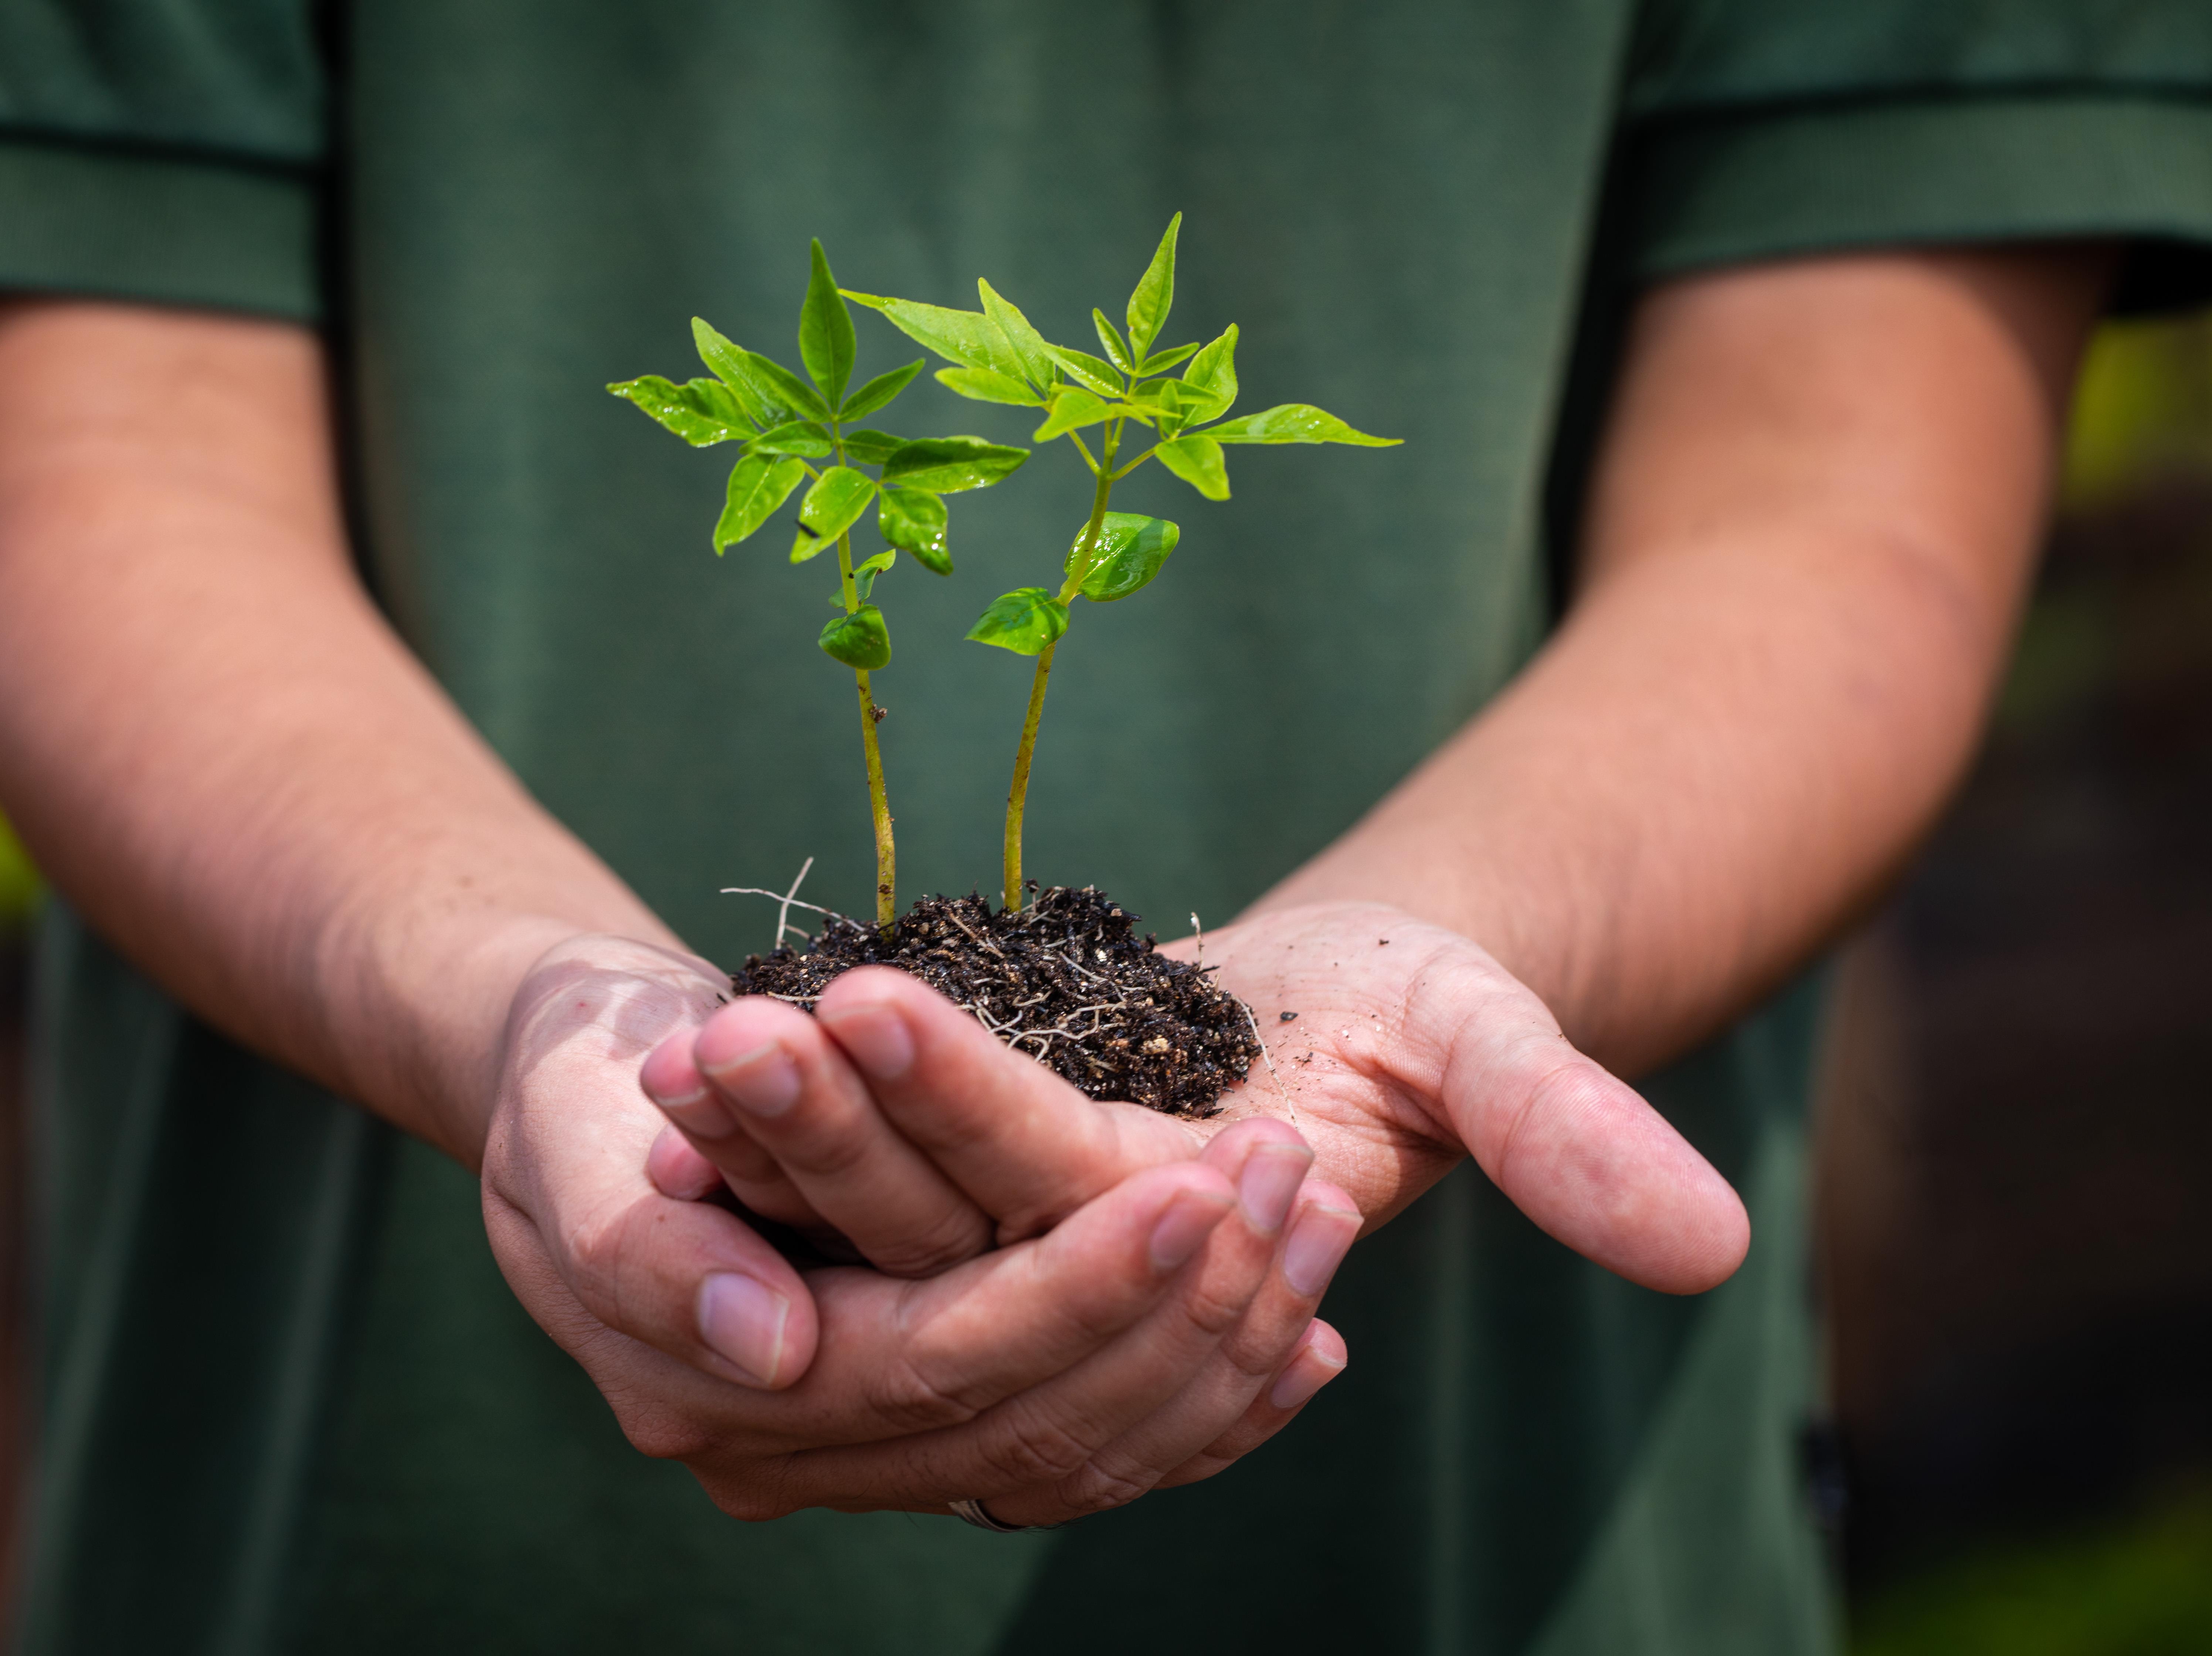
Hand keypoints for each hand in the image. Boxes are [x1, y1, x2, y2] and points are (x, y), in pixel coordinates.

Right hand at [483, 933, 1353, 1522]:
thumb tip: (769, 1344)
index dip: (1076, 1284)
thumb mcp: (567, 1137)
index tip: (1200, 1184)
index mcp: (711, 1394)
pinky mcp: (932, 1405)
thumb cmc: (569, 1084)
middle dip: (1179, 1302)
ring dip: (1218, 1338)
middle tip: (1293, 1177)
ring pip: (1082, 1444)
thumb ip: (650, 1250)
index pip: (933, 1363)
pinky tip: (1307, 1335)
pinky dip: (1206, 1399)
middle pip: (1029, 1420)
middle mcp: (802, 1450)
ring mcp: (870, 1445)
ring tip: (1318, 1212)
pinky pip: (1094, 1441)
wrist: (580, 1088)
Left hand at [642, 900, 1745, 1296]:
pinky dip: (764, 1158)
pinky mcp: (963, 1219)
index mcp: (1201, 1251)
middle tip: (710, 1034)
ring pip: (872, 1230)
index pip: (1068, 1196)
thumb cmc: (1410, 1016)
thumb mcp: (1484, 1046)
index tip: (860, 991)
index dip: (967, 1103)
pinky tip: (668, 1084)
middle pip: (940, 1229)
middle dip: (826, 1131)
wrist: (1323, 1027)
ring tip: (672, 1046)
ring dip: (773, 1144)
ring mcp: (1015, 1261)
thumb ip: (1567, 1138)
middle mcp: (1091, 1282)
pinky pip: (844, 1207)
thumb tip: (1715, 1254)